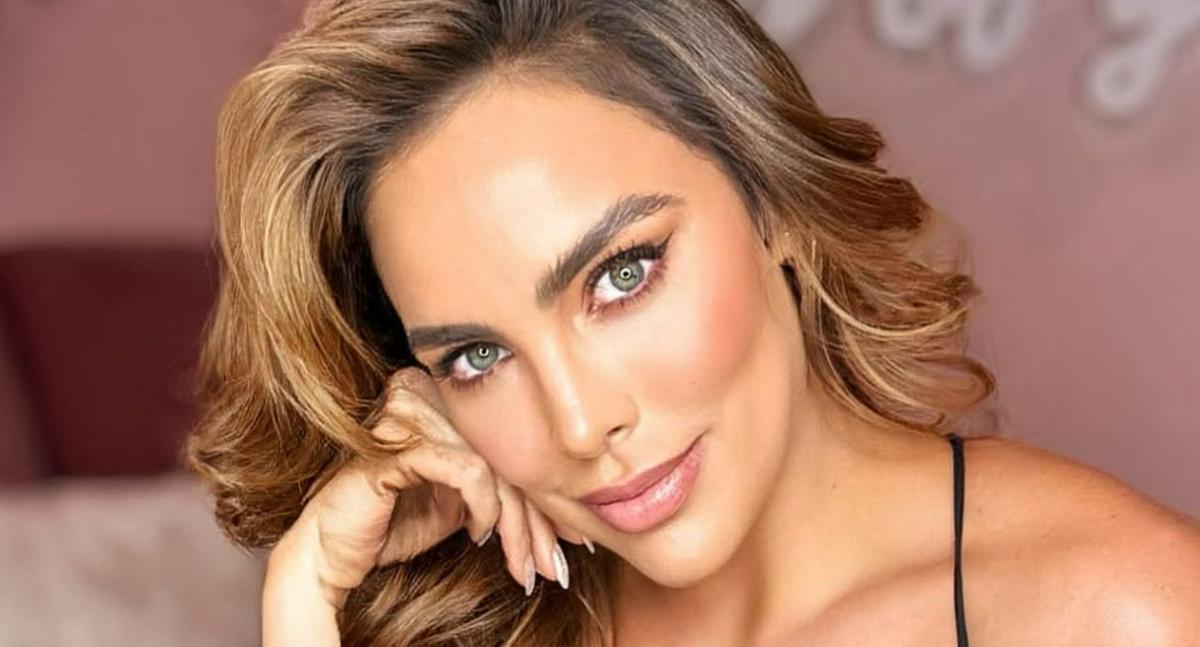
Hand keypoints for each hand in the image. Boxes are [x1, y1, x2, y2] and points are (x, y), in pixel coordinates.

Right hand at [269, 366, 589, 609]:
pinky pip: (465, 470)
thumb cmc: (393, 523)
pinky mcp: (396, 446)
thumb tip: (567, 511)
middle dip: (536, 519)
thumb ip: (500, 489)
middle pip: (504, 452)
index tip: (571, 539)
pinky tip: (477, 533)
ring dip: (514, 525)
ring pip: (492, 467)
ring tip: (519, 564)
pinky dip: (481, 505)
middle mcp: (424, 392)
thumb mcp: (460, 502)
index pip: (506, 441)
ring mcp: (407, 414)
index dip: (543, 494)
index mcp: (439, 397)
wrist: (332, 551)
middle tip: (553, 565)